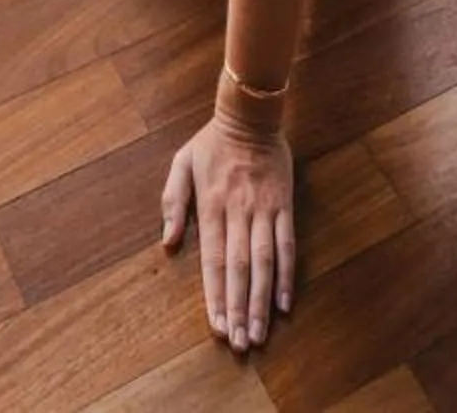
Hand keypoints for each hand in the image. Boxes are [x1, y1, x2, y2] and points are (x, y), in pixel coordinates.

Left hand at [161, 114, 295, 351]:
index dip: (215, 295)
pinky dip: (287, 276)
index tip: (216, 326)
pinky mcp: (284, 205)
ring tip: (259, 334)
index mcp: (211, 205)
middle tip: (239, 344)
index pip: (213, 259)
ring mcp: (264, 209)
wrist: (250, 113)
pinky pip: (288, 245)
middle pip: (239, 268)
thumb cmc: (212, 142)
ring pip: (264, 262)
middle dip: (239, 308)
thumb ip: (172, 201)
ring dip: (261, 301)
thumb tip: (168, 242)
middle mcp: (238, 212)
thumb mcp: (181, 162)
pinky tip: (284, 304)